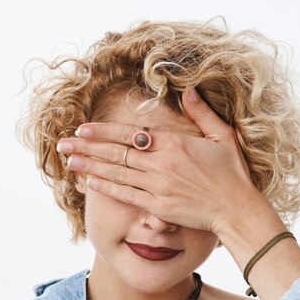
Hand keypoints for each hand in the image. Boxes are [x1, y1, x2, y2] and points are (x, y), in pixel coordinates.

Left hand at [59, 87, 265, 235]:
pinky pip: (126, 194)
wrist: (236, 210)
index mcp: (175, 142)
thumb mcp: (221, 136)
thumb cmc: (232, 173)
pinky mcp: (158, 206)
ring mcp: (158, 185)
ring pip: (116, 172)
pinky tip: (89, 181)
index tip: (83, 128)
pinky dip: (107, 187)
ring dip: (90, 165)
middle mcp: (162, 162)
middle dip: (87, 146)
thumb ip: (201, 113)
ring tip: (68, 159)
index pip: (130, 134)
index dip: (104, 131)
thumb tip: (187, 90)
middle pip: (116, 152)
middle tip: (62, 142)